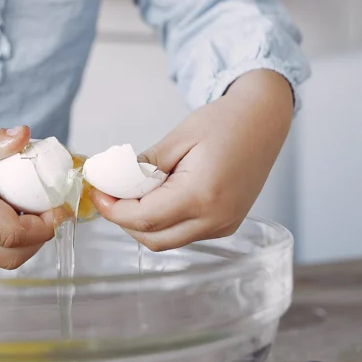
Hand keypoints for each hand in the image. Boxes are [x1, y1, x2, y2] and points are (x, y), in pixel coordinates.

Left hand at [90, 70, 293, 250]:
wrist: (264, 120)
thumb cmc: (225, 121)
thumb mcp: (178, 138)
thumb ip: (144, 166)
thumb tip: (113, 183)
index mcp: (201, 195)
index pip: (144, 218)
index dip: (113, 210)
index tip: (98, 193)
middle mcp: (216, 219)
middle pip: (153, 239)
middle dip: (124, 220)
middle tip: (109, 195)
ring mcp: (224, 225)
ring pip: (168, 240)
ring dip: (143, 223)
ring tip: (134, 192)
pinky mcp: (227, 225)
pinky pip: (185, 233)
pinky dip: (164, 221)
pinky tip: (159, 196)